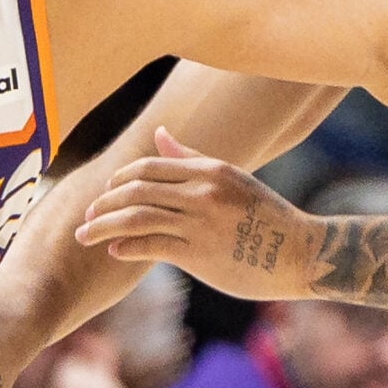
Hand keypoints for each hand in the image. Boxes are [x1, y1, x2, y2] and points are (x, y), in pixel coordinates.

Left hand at [73, 130, 316, 300]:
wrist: (302, 253)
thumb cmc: (266, 217)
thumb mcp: (231, 179)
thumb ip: (191, 158)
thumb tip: (160, 133)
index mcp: (208, 170)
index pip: (148, 167)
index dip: (119, 180)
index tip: (106, 193)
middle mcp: (201, 192)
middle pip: (135, 190)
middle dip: (103, 203)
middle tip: (86, 216)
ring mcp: (199, 223)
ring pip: (136, 218)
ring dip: (103, 226)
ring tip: (85, 236)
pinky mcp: (199, 254)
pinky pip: (151, 246)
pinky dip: (127, 247)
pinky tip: (115, 252)